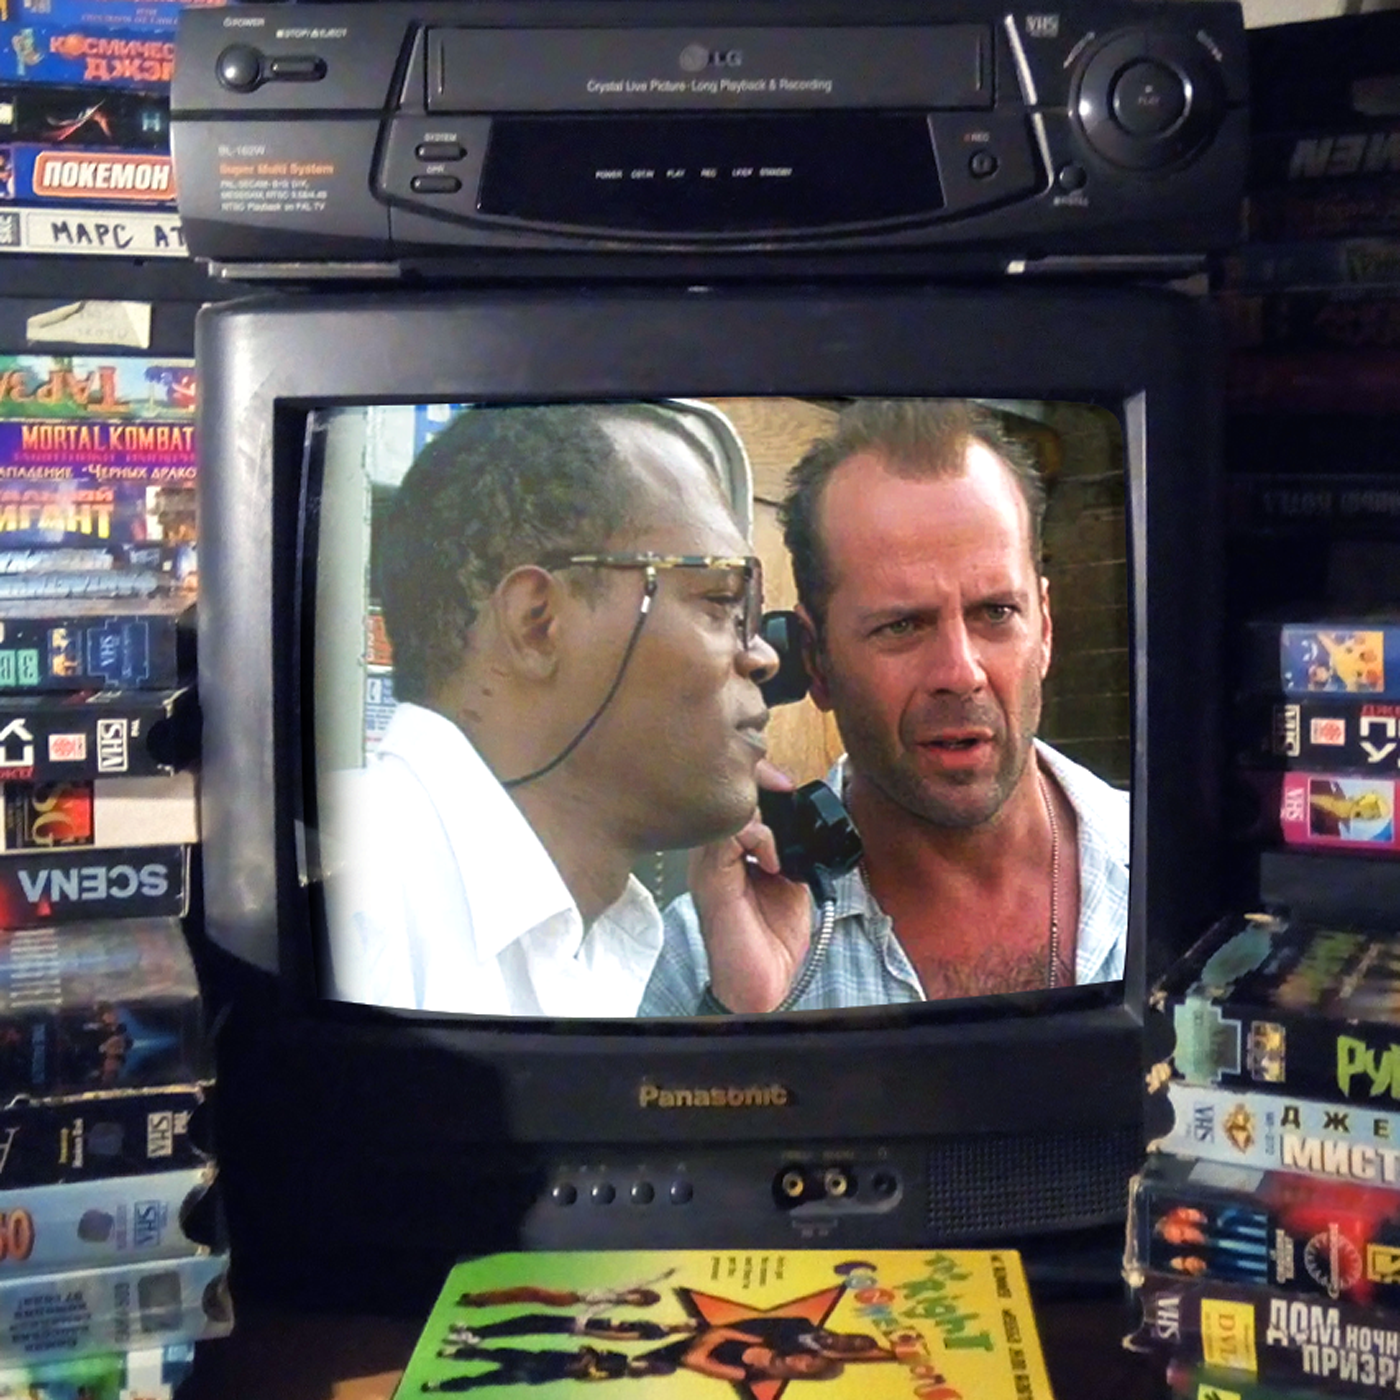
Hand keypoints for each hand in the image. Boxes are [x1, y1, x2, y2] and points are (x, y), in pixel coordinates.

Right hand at [690, 760, 813, 1012]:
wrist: (761, 984)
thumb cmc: (771, 940)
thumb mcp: (791, 883)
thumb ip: (791, 850)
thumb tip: (807, 825)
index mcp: (730, 851)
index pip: (738, 799)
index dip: (763, 782)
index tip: (790, 786)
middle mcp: (713, 853)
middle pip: (727, 796)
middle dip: (760, 783)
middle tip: (787, 790)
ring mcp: (708, 864)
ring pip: (727, 810)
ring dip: (760, 811)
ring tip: (781, 833)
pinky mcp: (712, 879)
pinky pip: (728, 837)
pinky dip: (757, 838)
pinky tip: (773, 859)